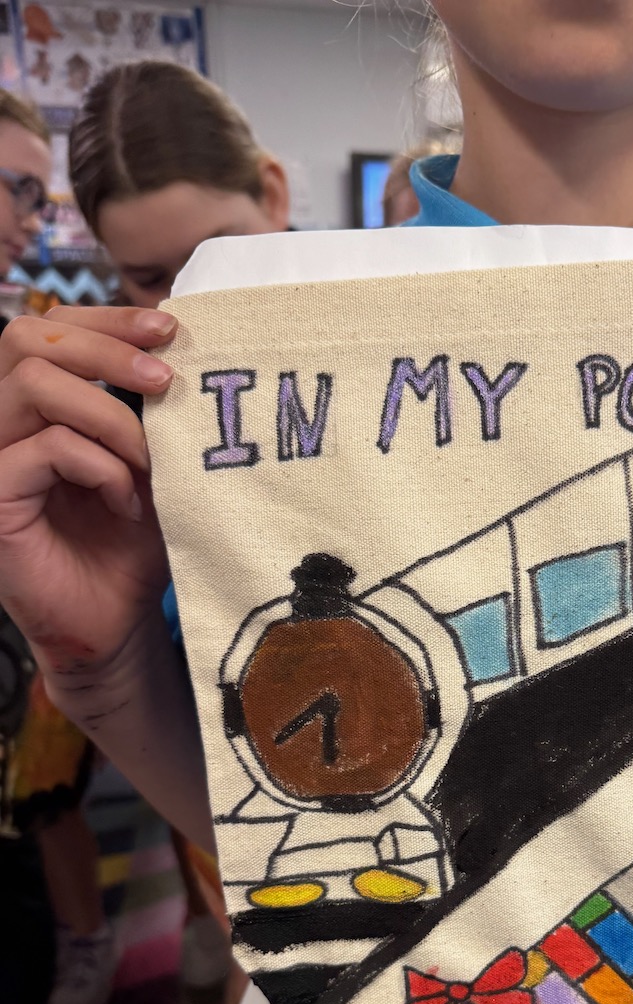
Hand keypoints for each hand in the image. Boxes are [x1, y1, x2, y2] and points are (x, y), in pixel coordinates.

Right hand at [0, 306, 176, 681]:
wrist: (116, 622)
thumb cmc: (131, 543)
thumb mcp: (149, 464)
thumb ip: (147, 410)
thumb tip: (178, 347)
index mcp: (35, 404)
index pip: (49, 326)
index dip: (107, 317)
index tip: (170, 328)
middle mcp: (2, 421)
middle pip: (28, 336)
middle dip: (107, 347)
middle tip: (167, 380)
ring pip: (37, 386)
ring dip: (111, 417)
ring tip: (150, 461)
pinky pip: (47, 449)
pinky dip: (102, 468)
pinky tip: (127, 504)